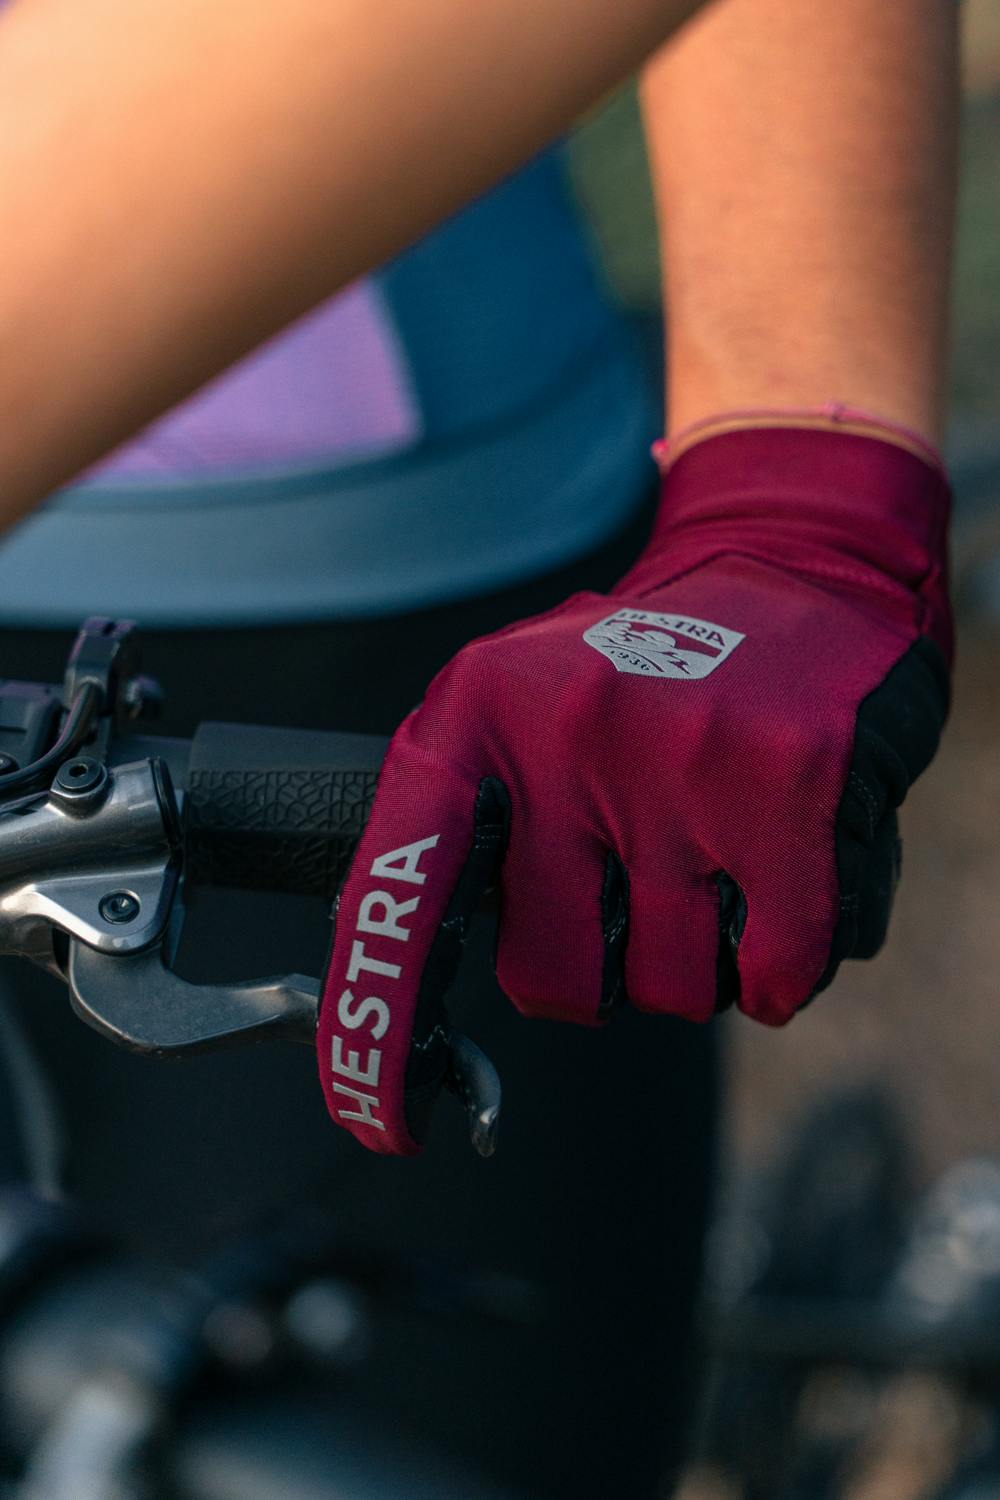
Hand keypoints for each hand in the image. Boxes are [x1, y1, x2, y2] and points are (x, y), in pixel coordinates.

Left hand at [317, 427, 951, 1154]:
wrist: (790, 563)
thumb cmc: (643, 673)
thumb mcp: (517, 712)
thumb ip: (474, 834)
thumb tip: (420, 991)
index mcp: (473, 719)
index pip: (398, 894)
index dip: (378, 1024)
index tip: (384, 1120)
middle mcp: (562, 735)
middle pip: (557, 983)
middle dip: (600, 971)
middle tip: (637, 889)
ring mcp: (678, 758)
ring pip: (673, 989)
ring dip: (699, 956)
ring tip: (716, 855)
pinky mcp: (790, 785)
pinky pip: (776, 973)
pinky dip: (782, 965)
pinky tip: (782, 884)